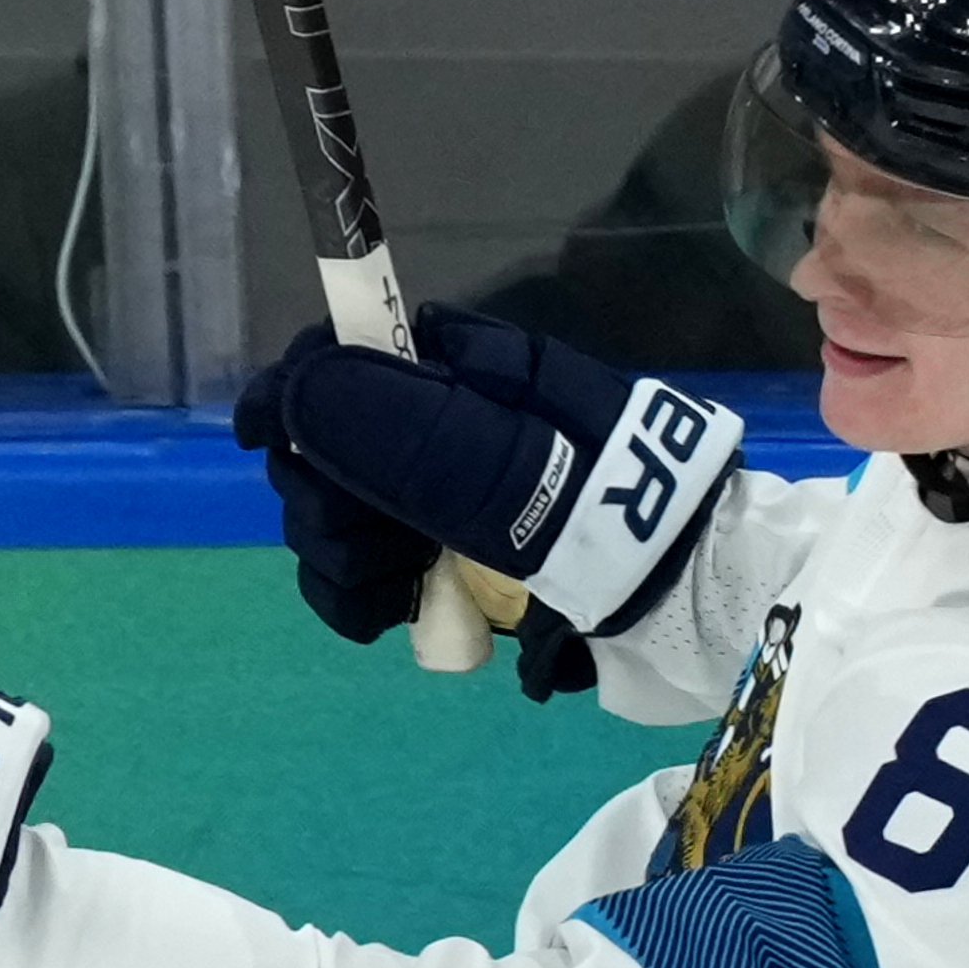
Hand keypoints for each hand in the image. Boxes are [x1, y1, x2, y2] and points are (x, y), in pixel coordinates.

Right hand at [233, 306, 742, 645]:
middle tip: (375, 547)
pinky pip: (368, 564)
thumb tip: (301, 390)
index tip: (271, 442)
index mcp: (468, 369)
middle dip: (327, 496)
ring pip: (339, 508)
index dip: (300, 392)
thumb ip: (413, 437)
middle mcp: (450, 419)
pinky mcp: (450, 555)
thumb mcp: (523, 478)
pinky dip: (361, 593)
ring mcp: (448, 491)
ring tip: (392, 593)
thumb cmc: (624, 527)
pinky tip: (388, 615)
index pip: (347, 353)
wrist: (697, 612)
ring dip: (340, 554)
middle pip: (329, 440)